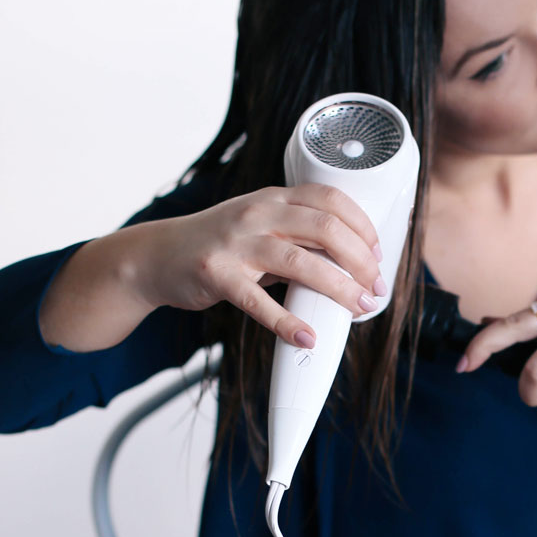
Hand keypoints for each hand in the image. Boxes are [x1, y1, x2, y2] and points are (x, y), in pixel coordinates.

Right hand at [134, 183, 385, 348]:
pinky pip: (258, 302)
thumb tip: (345, 264)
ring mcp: (236, 243)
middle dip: (360, 260)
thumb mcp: (258, 228)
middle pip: (325, 228)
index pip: (331, 199)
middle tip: (376, 287)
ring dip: (338, 288)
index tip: (379, 254)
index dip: (363, 226)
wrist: (157, 256)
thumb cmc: (215, 244)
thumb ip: (296, 239)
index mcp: (272, 198)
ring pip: (300, 262)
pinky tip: (307, 337)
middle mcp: (257, 214)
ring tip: (359, 307)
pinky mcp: (217, 274)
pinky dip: (287, 323)